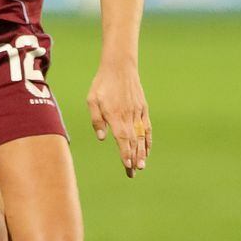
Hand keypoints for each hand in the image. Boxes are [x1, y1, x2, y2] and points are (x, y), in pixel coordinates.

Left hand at [86, 63, 150, 177]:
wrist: (120, 67)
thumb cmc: (102, 84)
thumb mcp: (92, 99)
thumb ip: (96, 119)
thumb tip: (101, 138)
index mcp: (115, 115)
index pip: (122, 138)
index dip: (125, 153)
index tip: (127, 165)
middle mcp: (128, 116)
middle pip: (132, 141)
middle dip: (133, 158)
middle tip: (133, 173)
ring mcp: (137, 113)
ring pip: (141, 136)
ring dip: (142, 152)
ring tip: (141, 166)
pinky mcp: (143, 109)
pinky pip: (147, 128)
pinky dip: (148, 140)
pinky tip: (147, 150)